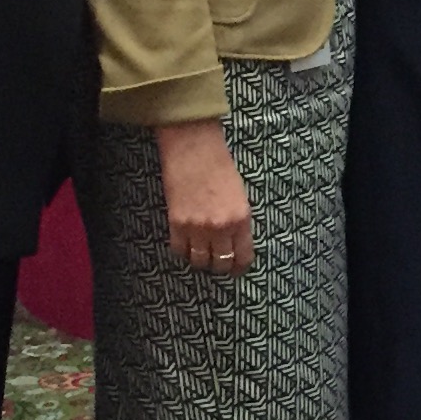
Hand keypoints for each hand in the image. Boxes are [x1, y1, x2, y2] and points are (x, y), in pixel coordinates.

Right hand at [157, 118, 252, 273]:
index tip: (236, 269)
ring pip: (199, 261)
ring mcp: (198, 227)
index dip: (239, 267)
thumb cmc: (219, 167)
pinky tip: (185, 243)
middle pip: (220, 263)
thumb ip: (238, 221)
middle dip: (220, 266)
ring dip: (200, 260)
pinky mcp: (177, 223)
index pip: (243, 256)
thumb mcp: (239, 196)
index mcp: (241, 219)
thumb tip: (234, 243)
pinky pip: (179, 249)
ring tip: (200, 253)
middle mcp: (221, 227)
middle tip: (216, 263)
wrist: (194, 149)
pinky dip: (182, 250)